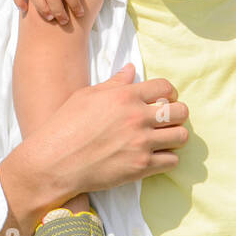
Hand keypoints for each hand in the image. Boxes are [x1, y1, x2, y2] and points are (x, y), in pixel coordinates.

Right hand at [4, 64, 189, 208]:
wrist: (54, 162)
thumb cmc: (65, 126)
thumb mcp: (87, 96)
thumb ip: (114, 83)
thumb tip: (131, 69)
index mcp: (125, 96)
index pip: (166, 87)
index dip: (169, 94)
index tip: (164, 101)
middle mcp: (137, 117)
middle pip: (180, 111)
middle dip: (176, 115)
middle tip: (166, 121)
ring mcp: (141, 143)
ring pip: (181, 137)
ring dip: (175, 137)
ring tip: (163, 139)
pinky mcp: (140, 166)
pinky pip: (172, 161)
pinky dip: (167, 159)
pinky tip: (155, 157)